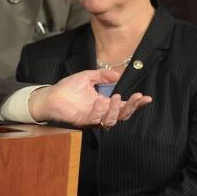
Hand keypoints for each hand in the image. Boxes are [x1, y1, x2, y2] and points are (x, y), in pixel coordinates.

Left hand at [28, 69, 151, 126]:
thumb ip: (102, 76)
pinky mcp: (82, 121)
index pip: (124, 105)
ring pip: (111, 120)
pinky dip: (99, 111)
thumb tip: (117, 74)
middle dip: (131, 107)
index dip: (136, 103)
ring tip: (116, 98)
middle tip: (137, 97)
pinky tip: (100, 102)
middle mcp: (101, 112)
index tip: (146, 98)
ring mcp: (93, 118)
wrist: (50, 96)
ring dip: (116, 110)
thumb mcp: (87, 77)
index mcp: (105, 103)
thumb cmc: (68, 88)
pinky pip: (95, 120)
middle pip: (122, 115)